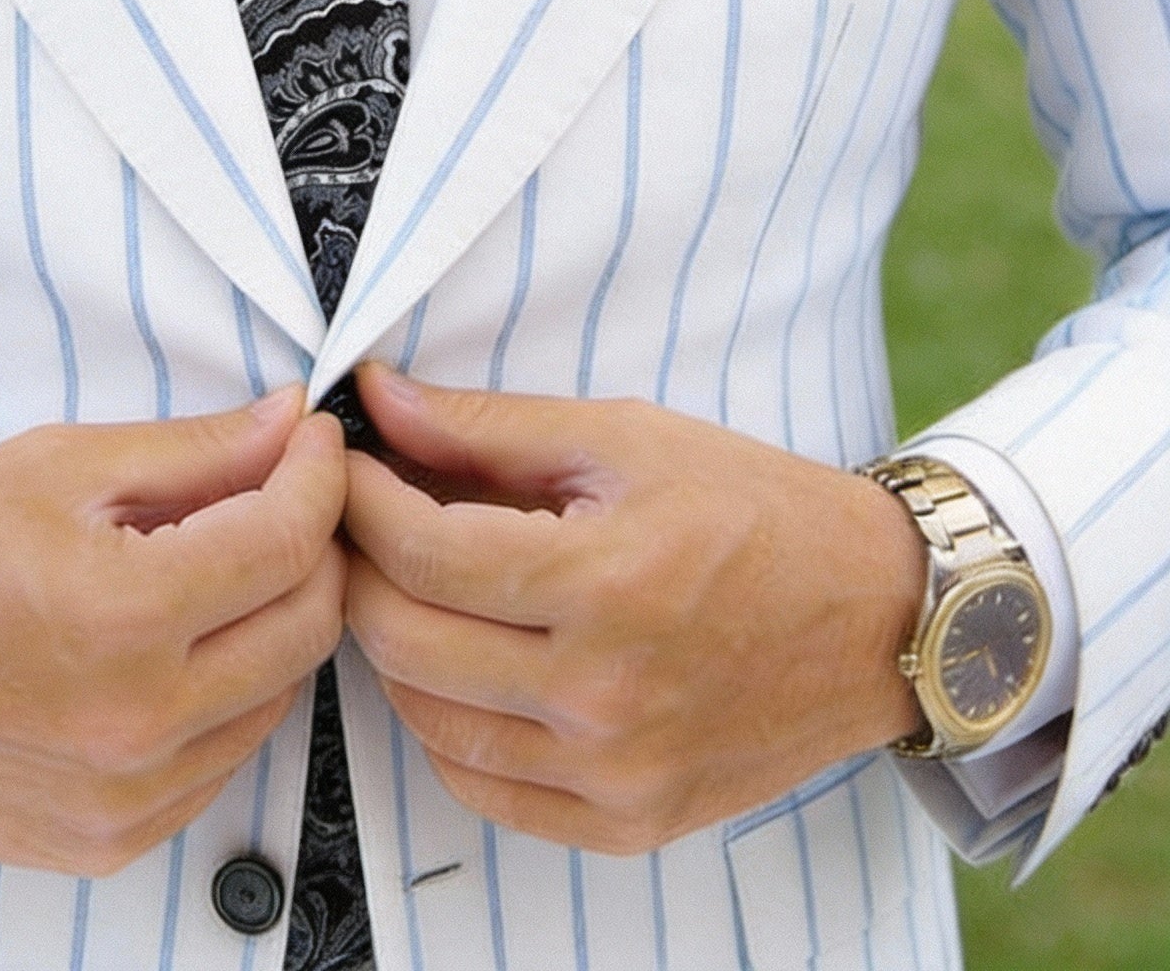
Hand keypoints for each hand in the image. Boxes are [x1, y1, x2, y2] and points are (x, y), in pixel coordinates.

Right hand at [0, 390, 346, 875]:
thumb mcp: (56, 467)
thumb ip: (191, 451)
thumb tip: (285, 426)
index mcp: (122, 614)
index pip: (288, 540)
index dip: (318, 475)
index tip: (312, 443)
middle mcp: (137, 721)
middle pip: (308, 625)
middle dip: (315, 544)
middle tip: (281, 495)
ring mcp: (128, 796)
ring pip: (278, 697)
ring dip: (274, 621)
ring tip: (216, 568)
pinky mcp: (113, 839)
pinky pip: (222, 761)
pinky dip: (225, 696)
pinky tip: (175, 646)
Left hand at [341, 365, 926, 855]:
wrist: (879, 615)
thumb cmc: (754, 510)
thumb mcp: (623, 437)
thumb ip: (487, 425)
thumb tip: (378, 400)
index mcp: (608, 583)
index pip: (422, 553)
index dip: (359, 500)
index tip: (343, 464)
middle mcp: (606, 694)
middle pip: (405, 641)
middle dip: (357, 568)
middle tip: (356, 520)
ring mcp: (617, 772)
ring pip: (428, 721)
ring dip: (391, 647)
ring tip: (404, 585)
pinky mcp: (630, 821)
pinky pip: (484, 789)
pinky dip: (445, 727)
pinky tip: (456, 666)